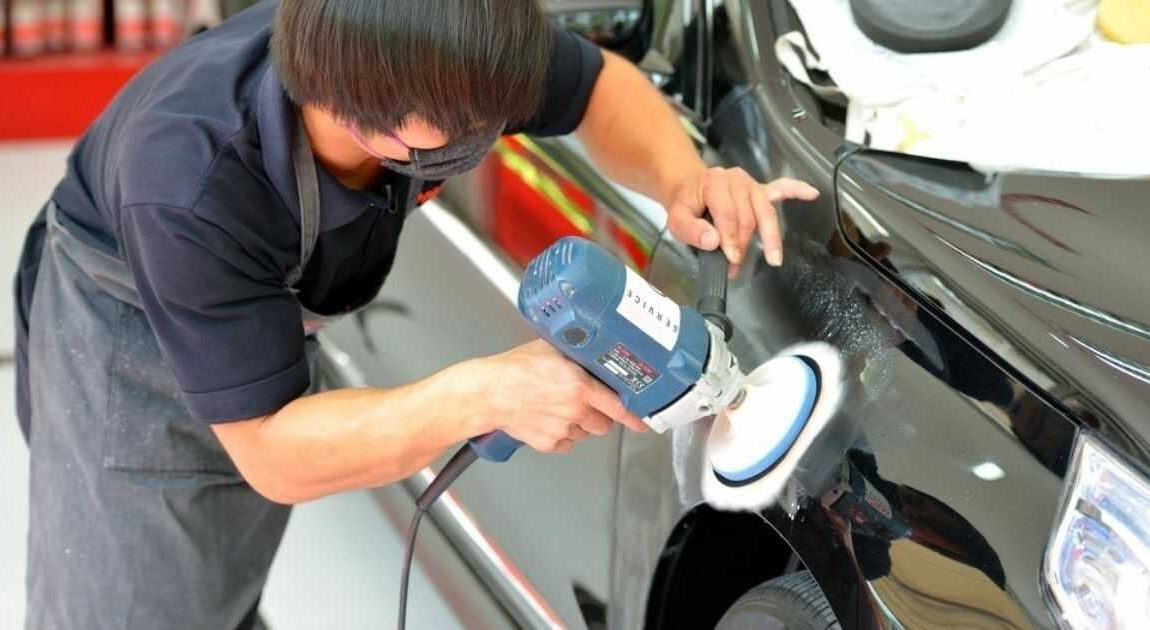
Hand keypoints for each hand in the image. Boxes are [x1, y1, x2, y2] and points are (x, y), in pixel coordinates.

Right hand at [467, 340, 647, 453]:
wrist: (487, 393)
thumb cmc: (513, 369)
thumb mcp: (550, 350)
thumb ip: (576, 355)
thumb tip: (594, 351)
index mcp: (578, 387)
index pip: (618, 406)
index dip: (634, 415)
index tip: (644, 420)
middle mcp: (573, 411)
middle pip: (604, 424)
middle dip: (600, 414)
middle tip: (586, 402)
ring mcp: (561, 430)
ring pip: (585, 433)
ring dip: (580, 423)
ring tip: (558, 407)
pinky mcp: (548, 444)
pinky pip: (567, 443)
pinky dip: (563, 435)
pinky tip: (548, 418)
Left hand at [665, 169, 819, 276]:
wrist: (689, 191)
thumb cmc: (686, 205)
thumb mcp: (677, 219)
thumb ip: (691, 230)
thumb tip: (712, 241)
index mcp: (715, 183)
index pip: (728, 213)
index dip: (730, 238)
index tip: (730, 258)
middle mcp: (736, 180)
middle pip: (748, 216)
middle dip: (744, 243)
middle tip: (736, 264)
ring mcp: (751, 184)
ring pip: (765, 211)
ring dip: (770, 236)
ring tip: (774, 257)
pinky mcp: (761, 190)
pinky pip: (781, 188)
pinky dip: (796, 190)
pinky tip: (811, 193)